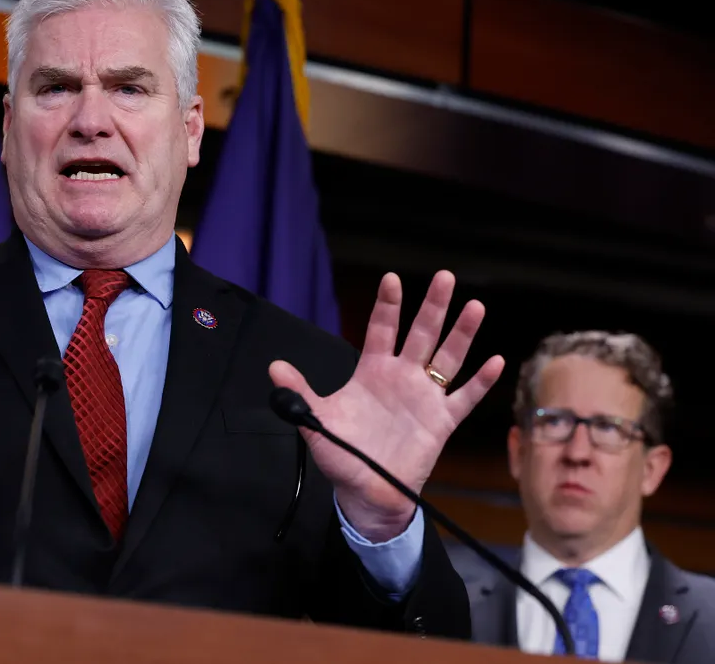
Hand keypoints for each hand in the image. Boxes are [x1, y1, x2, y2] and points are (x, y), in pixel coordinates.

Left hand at [269, 271, 503, 541]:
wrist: (366, 491)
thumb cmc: (342, 453)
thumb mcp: (316, 420)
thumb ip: (299, 392)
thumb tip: (274, 368)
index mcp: (372, 371)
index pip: (381, 329)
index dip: (387, 305)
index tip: (391, 279)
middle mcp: (402, 377)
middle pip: (421, 334)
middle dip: (432, 306)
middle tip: (444, 277)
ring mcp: (425, 397)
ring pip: (448, 358)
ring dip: (461, 334)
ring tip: (474, 307)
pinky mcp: (442, 421)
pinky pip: (465, 398)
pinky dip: (480, 382)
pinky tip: (494, 361)